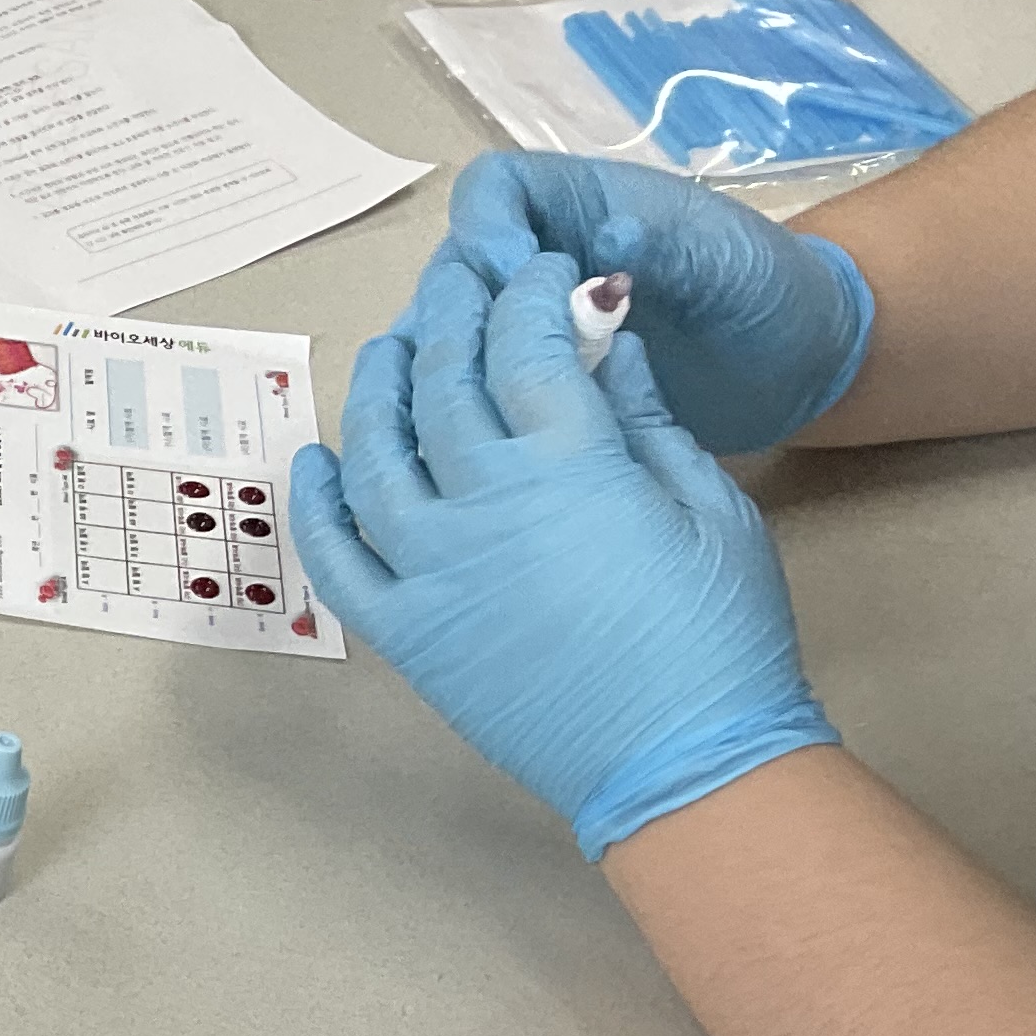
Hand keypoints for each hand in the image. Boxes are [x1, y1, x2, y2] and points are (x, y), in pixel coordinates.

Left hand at [289, 243, 836, 858]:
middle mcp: (482, 502)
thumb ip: (648, 417)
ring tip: (389, 346)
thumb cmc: (718, 639)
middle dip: (446, 314)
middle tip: (454, 279)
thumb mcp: (710, 507)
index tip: (535, 271)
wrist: (682, 763)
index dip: (525, 291)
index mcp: (569, 463)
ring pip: (374, 452)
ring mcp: (429, 566)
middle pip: (441, 382)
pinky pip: (337, 553)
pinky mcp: (404, 629)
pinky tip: (317, 459)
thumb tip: (610, 338)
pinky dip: (318, 499)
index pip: (524, 343)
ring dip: (376, 388)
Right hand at [442, 152, 875, 453]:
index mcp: (578, 205)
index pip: (490, 191)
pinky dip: (467, 411)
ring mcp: (527, 325)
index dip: (484, 228)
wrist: (796, 366)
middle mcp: (537, 258)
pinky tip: (490, 438)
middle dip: (457, 310)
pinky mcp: (531, 385)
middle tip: (491, 362)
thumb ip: (669, 244)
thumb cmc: (767, 291)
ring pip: (448, 332)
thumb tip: (609, 235)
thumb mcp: (728, 258)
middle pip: (452, 267)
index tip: (513, 281)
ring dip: (448, 366)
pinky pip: (474, 389)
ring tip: (480, 408)